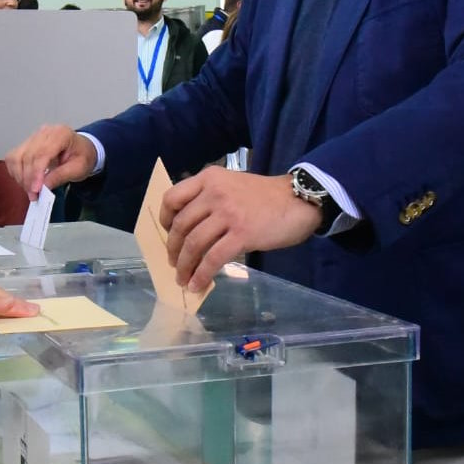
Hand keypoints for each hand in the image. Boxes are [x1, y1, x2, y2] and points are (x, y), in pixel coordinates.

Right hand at [6, 126, 96, 196]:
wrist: (82, 149)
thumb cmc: (83, 157)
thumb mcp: (78, 169)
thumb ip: (60, 176)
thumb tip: (43, 187)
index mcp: (60, 134)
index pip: (42, 153)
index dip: (36, 173)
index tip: (35, 190)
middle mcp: (44, 132)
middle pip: (27, 156)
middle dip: (28, 179)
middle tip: (33, 195)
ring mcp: (34, 136)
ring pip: (16, 156)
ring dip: (19, 176)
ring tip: (29, 190)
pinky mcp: (27, 143)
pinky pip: (13, 157)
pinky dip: (15, 171)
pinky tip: (24, 180)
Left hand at [162, 168, 322, 292]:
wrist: (299, 200)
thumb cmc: (266, 196)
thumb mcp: (232, 185)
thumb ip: (211, 198)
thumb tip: (190, 229)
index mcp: (210, 178)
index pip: (172, 198)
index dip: (165, 220)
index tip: (167, 234)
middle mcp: (214, 193)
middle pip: (181, 225)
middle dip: (173, 249)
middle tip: (174, 263)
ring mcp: (228, 213)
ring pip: (193, 243)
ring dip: (184, 266)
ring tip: (183, 279)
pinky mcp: (242, 234)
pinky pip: (213, 258)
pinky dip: (201, 274)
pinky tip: (198, 284)